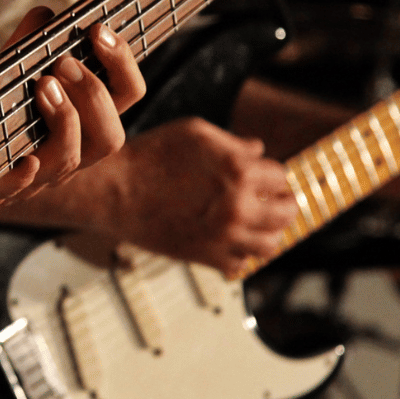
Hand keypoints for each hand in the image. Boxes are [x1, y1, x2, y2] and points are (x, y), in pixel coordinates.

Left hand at [0, 8, 145, 216]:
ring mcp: (39, 175)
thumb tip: (45, 14)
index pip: (126, 94)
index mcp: (84, 121)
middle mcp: (72, 152)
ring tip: (42, 86)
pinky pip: (17, 189)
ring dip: (64, 120)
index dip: (122, 63)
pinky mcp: (0, 190)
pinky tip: (25, 161)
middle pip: (111, 137)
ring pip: (71, 160)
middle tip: (64, 62)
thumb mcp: (8, 74)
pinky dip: (24, 176)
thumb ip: (26, 45)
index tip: (98, 30)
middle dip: (94, 94)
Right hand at [109, 118, 295, 269]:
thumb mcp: (195, 133)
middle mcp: (237, 207)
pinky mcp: (205, 257)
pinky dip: (240, 255)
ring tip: (258, 224)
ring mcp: (223, 236)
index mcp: (238, 171)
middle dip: (283, 204)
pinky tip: (229, 241)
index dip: (272, 175)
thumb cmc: (148, 156)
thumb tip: (257, 150)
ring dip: (269, 232)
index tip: (263, 177)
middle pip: (286, 213)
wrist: (113, 190)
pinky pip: (240, 265)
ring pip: (270, 244)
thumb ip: (233, 143)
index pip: (280, 177)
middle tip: (276, 202)